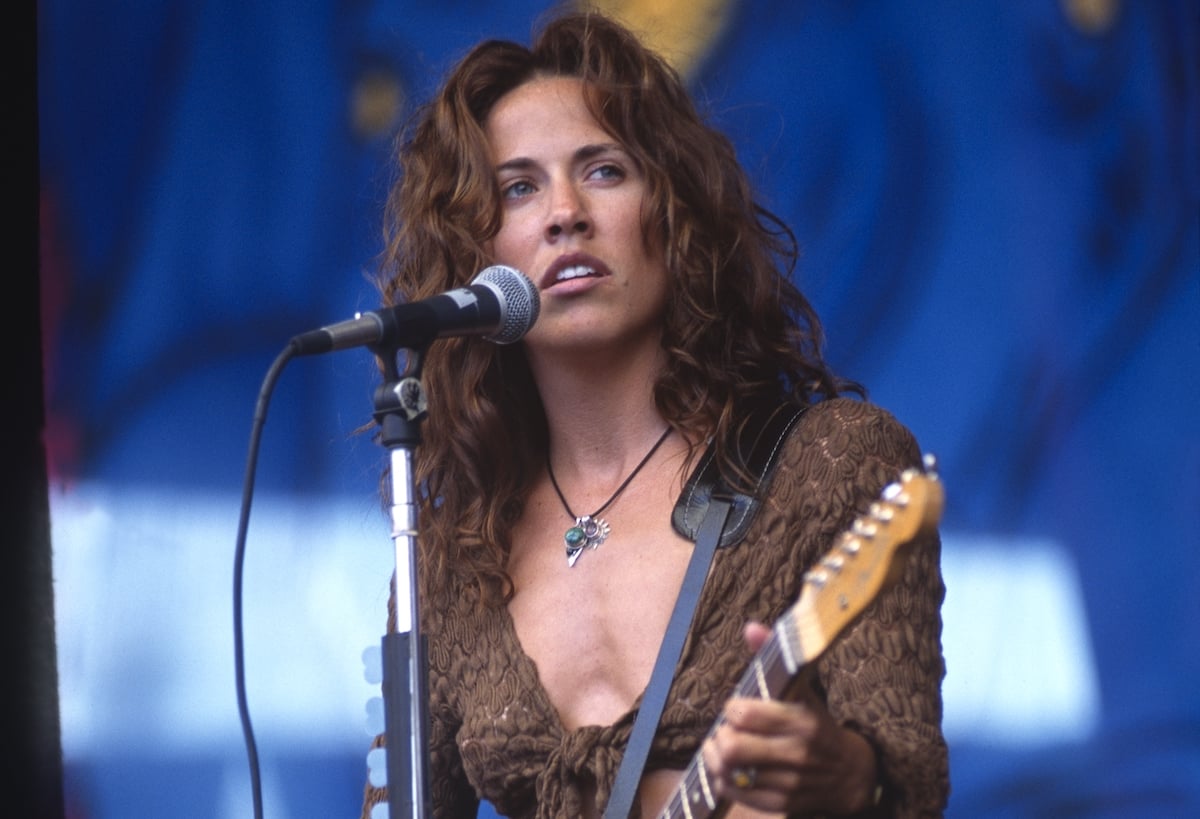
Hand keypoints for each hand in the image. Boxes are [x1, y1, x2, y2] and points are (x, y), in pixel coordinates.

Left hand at [700, 622, 879, 815]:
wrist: (852, 773)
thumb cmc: (817, 723)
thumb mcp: (803, 688)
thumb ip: (773, 656)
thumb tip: (750, 627)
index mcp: (803, 720)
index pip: (745, 715)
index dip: (732, 708)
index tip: (736, 706)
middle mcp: (797, 753)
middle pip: (733, 748)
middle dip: (721, 736)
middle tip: (725, 730)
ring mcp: (789, 782)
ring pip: (731, 773)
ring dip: (716, 758)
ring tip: (720, 747)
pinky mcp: (782, 804)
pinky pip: (737, 794)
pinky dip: (724, 780)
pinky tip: (728, 768)